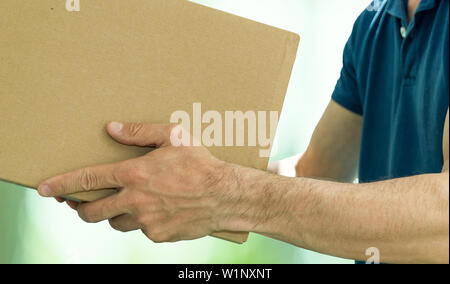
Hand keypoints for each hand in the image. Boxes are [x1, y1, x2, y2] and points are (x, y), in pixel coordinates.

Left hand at [38, 122, 229, 242]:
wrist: (226, 195)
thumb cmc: (201, 163)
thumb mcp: (173, 136)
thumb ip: (138, 132)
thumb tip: (110, 128)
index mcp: (135, 174)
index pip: (88, 179)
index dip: (62, 185)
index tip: (43, 190)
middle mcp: (136, 200)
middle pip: (93, 212)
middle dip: (83, 209)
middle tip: (84, 203)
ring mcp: (147, 221)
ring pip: (117, 223)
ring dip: (116, 214)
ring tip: (130, 203)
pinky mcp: (159, 235)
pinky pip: (142, 231)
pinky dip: (143, 222)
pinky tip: (158, 210)